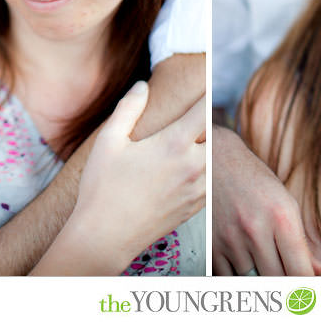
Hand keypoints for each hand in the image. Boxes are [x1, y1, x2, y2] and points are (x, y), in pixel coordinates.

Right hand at [69, 82, 205, 263]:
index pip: (205, 108)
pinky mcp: (196, 206)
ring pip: (217, 159)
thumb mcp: (109, 140)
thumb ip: (128, 108)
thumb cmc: (102, 187)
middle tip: (195, 115)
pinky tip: (189, 168)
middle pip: (217, 132)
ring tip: (192, 142)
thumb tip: (142, 85)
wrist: (104, 237)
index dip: (205, 92)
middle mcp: (194, 165)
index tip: (203, 84)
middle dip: (207, 121)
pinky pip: (212, 181)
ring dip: (209, 147)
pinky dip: (207, 170)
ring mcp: (198, 188)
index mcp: (175, 144)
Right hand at [212, 126, 320, 275]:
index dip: (306, 288)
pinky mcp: (211, 244)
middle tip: (288, 284)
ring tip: (265, 271)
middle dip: (285, 286)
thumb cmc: (256, 181)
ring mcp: (231, 238)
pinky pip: (228, 278)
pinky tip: (245, 269)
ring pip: (252, 282)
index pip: (300, 271)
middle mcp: (256, 229)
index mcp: (282, 217)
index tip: (307, 292)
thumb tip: (317, 271)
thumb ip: (301, 241)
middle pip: (277, 281)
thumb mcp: (285, 203)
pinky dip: (238, 279)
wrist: (215, 159)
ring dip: (261, 281)